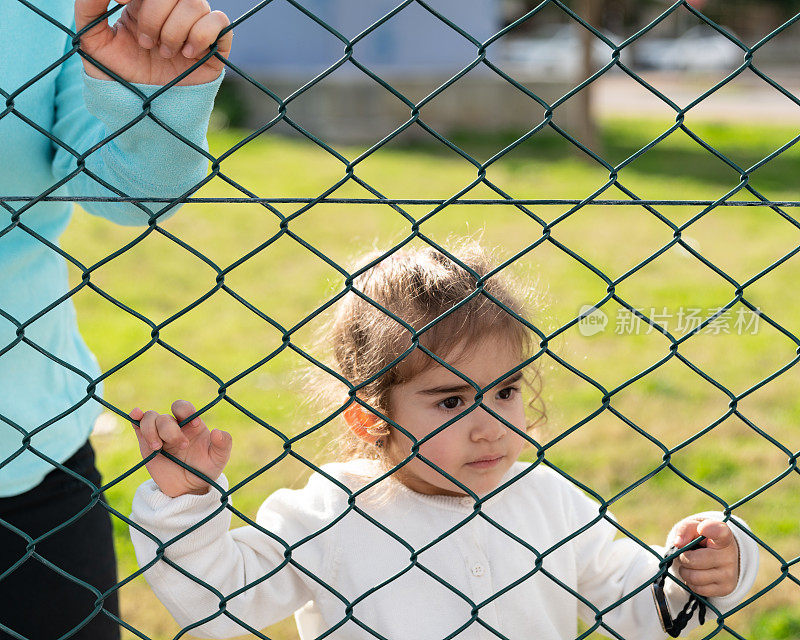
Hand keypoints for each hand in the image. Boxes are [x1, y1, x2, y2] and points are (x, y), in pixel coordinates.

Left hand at [75, 0, 232, 85]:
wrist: (147, 112)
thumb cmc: (121, 78)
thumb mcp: (94, 43)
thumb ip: (90, 8)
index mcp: (144, 3)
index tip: (122, 1)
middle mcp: (172, 11)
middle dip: (154, 16)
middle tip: (146, 43)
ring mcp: (195, 26)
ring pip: (196, 4)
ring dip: (176, 30)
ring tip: (165, 54)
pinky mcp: (215, 44)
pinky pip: (219, 21)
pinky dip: (202, 35)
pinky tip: (188, 54)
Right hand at [130, 400, 231, 496]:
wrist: (187, 488)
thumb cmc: (205, 469)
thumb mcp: (219, 458)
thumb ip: (224, 444)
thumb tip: (216, 432)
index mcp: (191, 424)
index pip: (184, 408)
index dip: (186, 411)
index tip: (194, 425)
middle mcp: (174, 426)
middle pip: (165, 417)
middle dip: (170, 430)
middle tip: (181, 446)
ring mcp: (159, 434)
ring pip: (149, 419)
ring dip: (151, 430)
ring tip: (157, 447)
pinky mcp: (145, 443)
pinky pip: (137, 425)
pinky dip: (135, 418)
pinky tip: (135, 415)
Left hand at [672, 517, 739, 597]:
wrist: (720, 556)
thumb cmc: (703, 539)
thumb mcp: (694, 528)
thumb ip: (685, 529)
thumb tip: (678, 543)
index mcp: (723, 536)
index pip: (720, 532)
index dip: (711, 530)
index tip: (702, 528)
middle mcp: (729, 556)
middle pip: (693, 560)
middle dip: (683, 557)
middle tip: (687, 554)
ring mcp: (729, 574)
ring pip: (693, 577)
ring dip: (685, 571)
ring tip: (691, 564)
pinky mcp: (726, 589)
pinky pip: (697, 589)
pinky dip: (691, 583)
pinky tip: (697, 574)